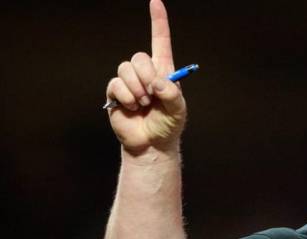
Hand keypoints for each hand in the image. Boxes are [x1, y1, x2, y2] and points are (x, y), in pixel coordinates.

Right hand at [106, 0, 186, 152]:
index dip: (158, 21)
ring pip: (126, 68)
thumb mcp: (178, 111)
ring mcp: (129, 81)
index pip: (160, 41)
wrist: (151, 143)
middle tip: (152, 95)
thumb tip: (159, 83)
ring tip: (143, 104)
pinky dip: (127, 97)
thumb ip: (173, 95)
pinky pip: (117, 84)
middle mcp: (145, 72)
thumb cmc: (168, 125)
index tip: (156, 1)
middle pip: (139, 57)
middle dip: (146, 76)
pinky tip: (132, 107)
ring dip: (137, 88)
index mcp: (164, 71)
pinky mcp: (116, 91)